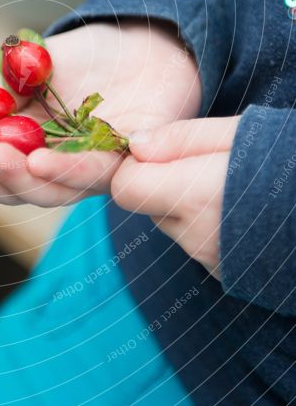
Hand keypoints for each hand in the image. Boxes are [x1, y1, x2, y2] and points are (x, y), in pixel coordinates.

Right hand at [0, 20, 201, 206]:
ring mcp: (93, 169)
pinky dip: (66, 170)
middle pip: (21, 190)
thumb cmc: (86, 57)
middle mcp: (61, 168)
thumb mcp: (32, 66)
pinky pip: (96, 173)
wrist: (143, 38)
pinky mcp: (127, 160)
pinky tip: (39, 160)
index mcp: (32, 148)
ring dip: (20, 177)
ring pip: (53, 190)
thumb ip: (1, 95)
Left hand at [112, 117, 240, 277]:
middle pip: (147, 204)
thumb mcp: (237, 133)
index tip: (166, 152)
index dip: (138, 164)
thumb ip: (181, 138)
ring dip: (185, 203)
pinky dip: (205, 223)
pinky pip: (194, 240)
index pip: (125, 186)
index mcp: (195, 196)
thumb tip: (134, 145)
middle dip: (163, 182)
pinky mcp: (223, 272)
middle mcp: (195, 234)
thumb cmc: (283, 163)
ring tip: (225, 185)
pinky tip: (235, 209)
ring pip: (171, 223)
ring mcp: (209, 257)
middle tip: (205, 165)